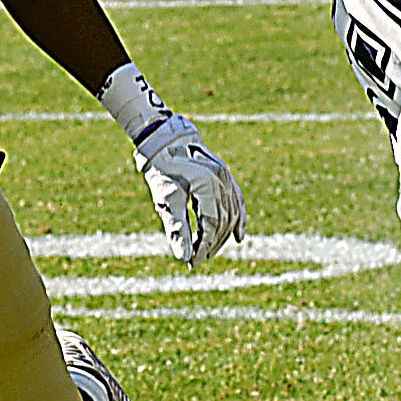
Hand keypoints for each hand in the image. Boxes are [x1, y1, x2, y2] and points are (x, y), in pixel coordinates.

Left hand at [134, 113, 245, 265]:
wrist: (165, 139)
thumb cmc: (162, 169)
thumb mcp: (166, 199)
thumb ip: (177, 228)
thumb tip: (184, 257)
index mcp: (208, 184)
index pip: (211, 224)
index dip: (203, 246)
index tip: (192, 261)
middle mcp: (222, 180)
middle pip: (224, 221)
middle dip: (211, 244)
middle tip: (196, 259)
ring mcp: (227, 177)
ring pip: (231, 214)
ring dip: (221, 236)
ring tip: (208, 251)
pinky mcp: (226, 176)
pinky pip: (237, 201)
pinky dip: (238, 219)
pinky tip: (238, 237)